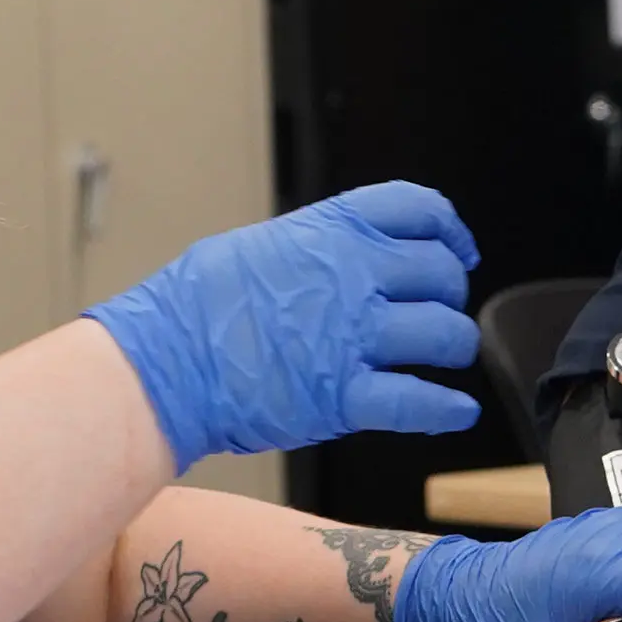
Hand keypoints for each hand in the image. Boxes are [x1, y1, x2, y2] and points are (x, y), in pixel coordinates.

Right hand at [84, 181, 483, 469]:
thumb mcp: (263, 248)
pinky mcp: (343, 397)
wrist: (162, 363)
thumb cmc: (195, 307)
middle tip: (439, 309)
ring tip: (446, 355)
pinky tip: (459, 413)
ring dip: (454, 347)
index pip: (418, 208)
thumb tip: (348, 260)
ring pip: (445, 335)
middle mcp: (353, 276)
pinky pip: (418, 402)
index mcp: (332, 231)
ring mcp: (352, 336)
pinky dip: (446, 410)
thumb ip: (319, 250)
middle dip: (450, 293)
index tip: (459, 249)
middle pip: (442, 274)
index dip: (450, 229)